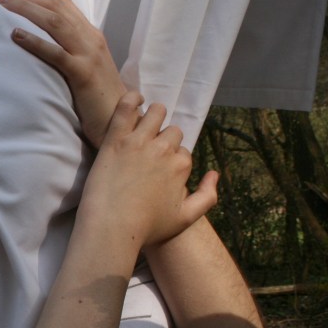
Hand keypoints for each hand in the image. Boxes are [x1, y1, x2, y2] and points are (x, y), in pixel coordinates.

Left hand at [0, 0, 126, 148]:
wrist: (118, 121)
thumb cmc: (98, 99)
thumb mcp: (86, 66)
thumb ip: (72, 51)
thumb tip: (47, 43)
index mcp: (91, 35)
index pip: (64, 2)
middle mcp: (91, 39)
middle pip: (57, 6)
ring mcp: (88, 54)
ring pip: (55, 22)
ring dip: (26, 10)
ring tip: (3, 7)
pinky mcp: (83, 74)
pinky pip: (56, 53)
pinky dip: (35, 41)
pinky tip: (16, 35)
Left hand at [81, 93, 218, 249]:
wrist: (112, 228)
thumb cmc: (147, 228)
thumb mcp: (185, 219)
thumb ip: (207, 197)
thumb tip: (214, 174)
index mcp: (181, 166)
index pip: (183, 152)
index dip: (173, 160)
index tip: (160, 170)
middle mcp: (164, 149)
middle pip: (172, 132)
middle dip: (164, 139)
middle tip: (149, 151)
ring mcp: (139, 141)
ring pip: (156, 113)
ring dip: (154, 116)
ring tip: (144, 125)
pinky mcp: (116, 138)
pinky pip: (126, 107)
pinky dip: (132, 99)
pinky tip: (134, 101)